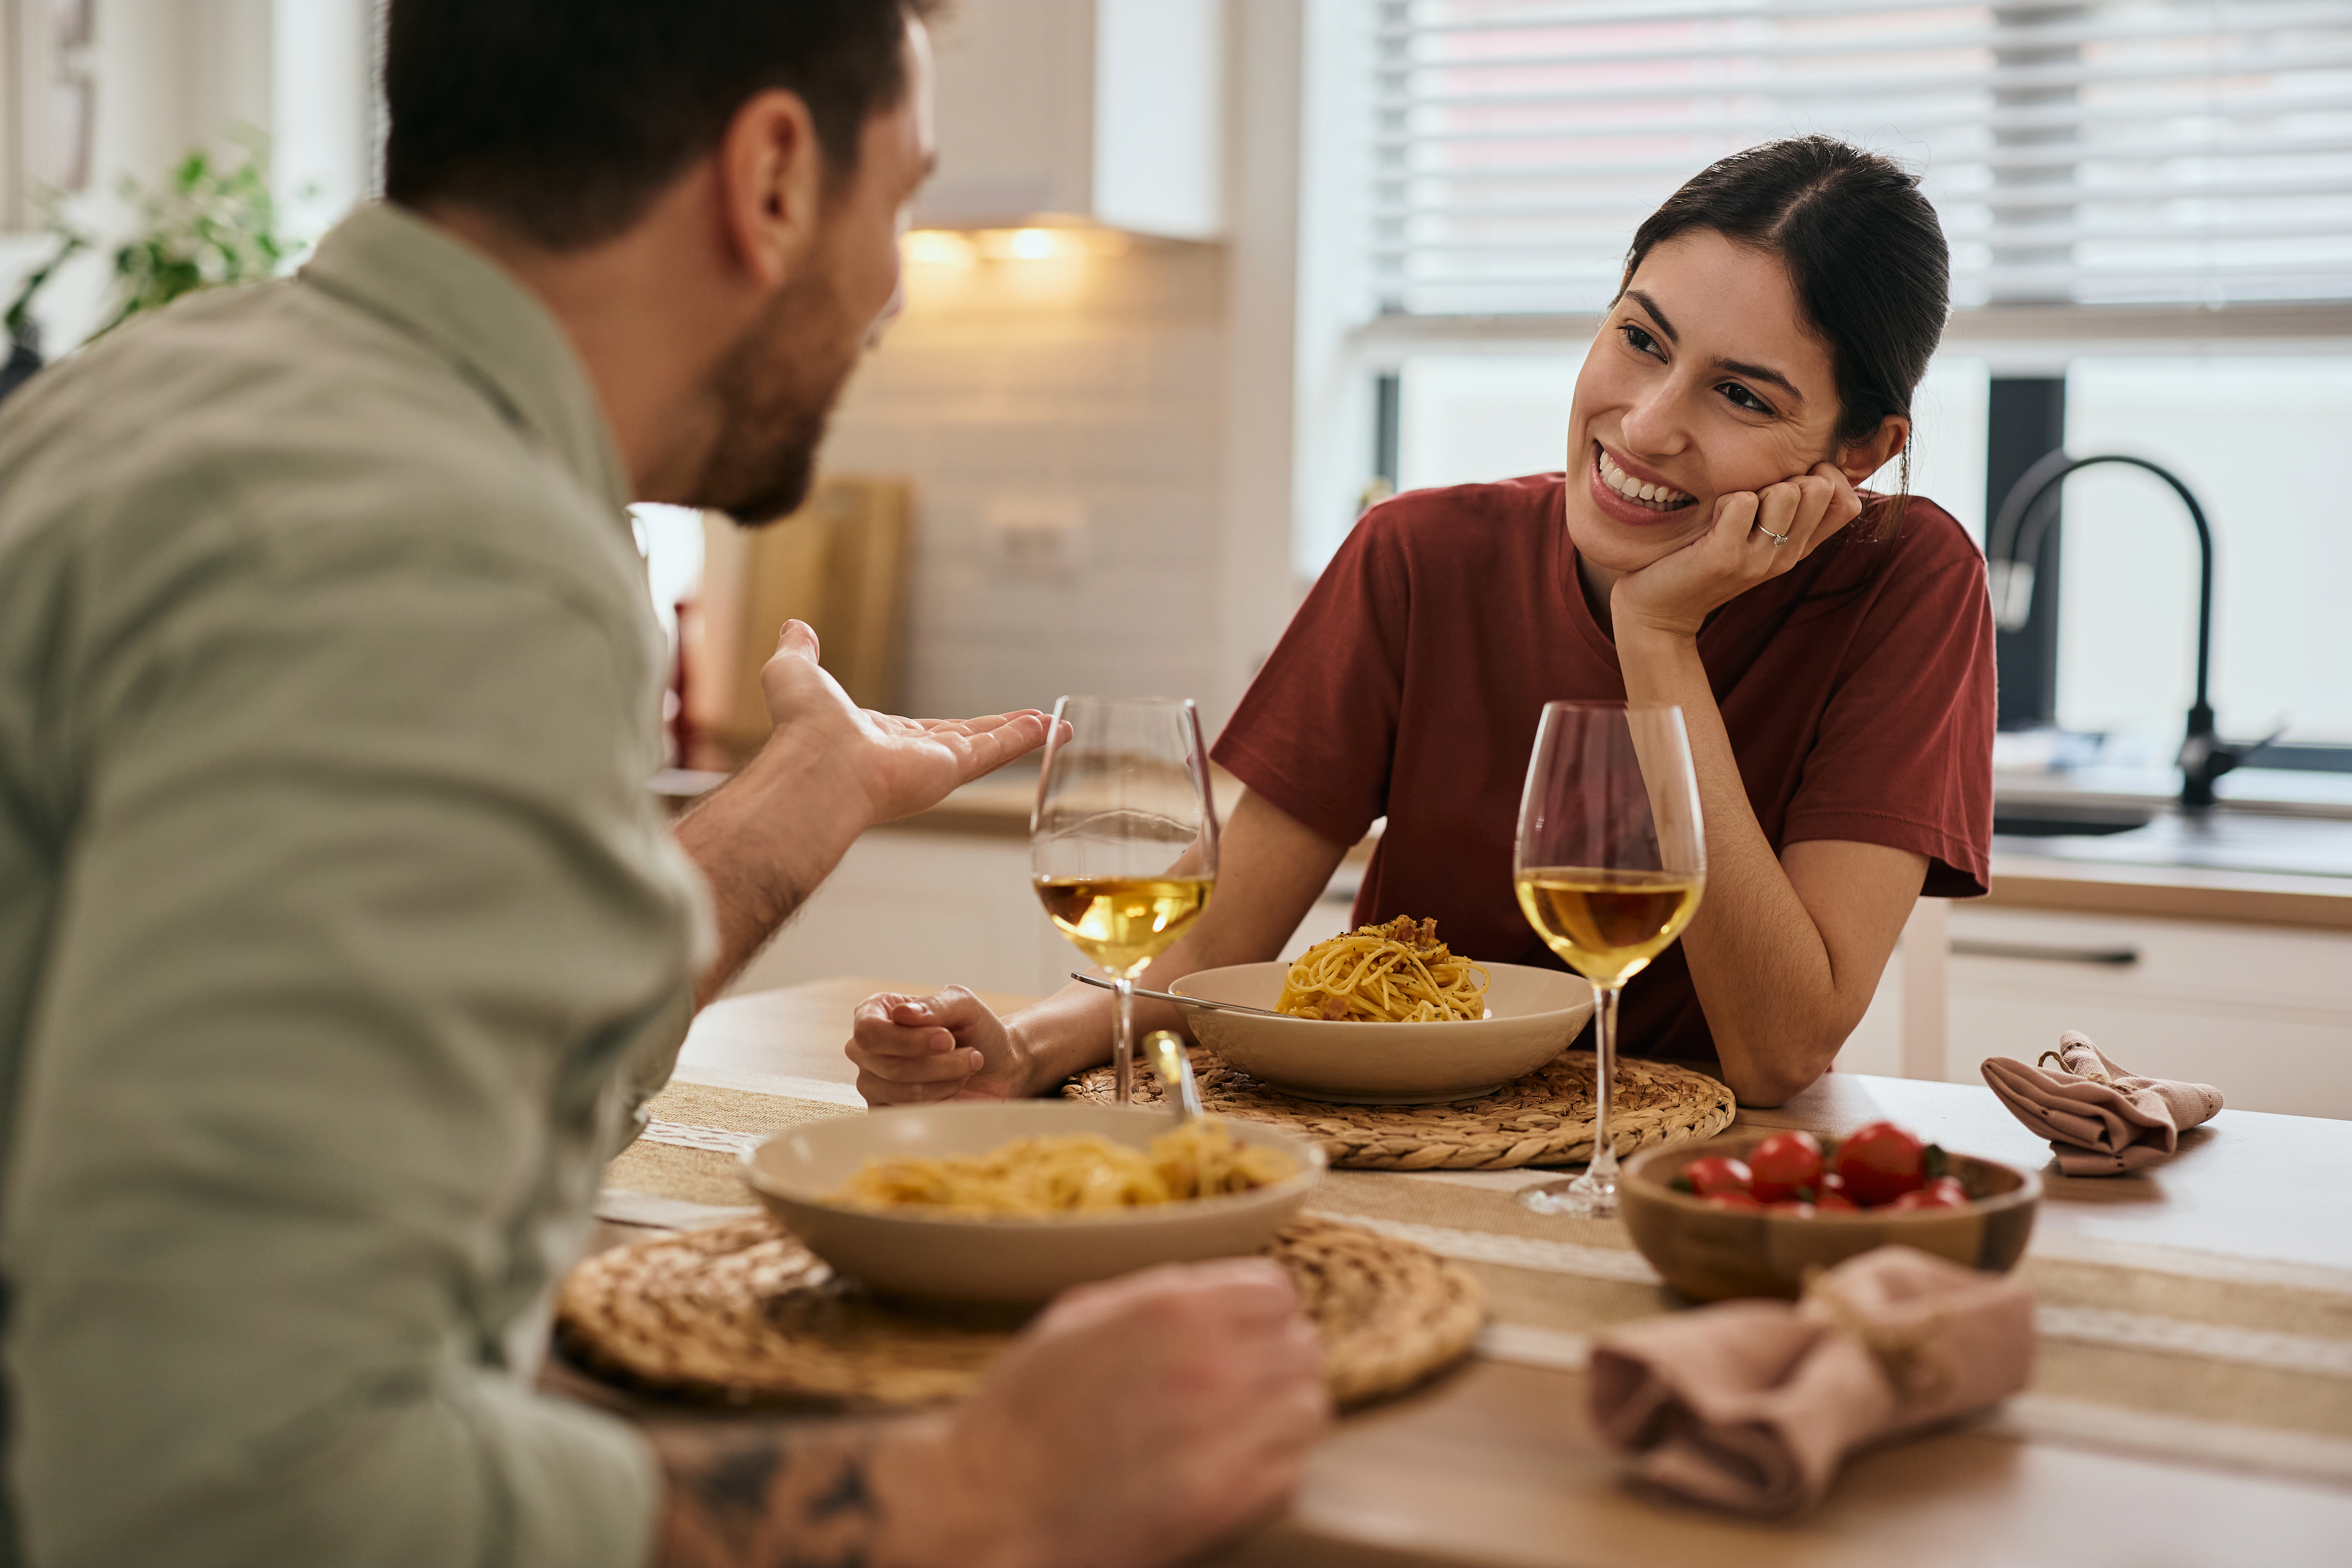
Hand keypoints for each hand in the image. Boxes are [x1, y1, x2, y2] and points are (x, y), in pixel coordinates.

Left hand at [757, 620, 1049, 826]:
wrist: (815, 762)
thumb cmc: (801, 726)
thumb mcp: (794, 673)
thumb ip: (800, 651)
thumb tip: (794, 626)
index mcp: (879, 736)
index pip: (927, 730)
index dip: (954, 727)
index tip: (975, 723)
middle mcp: (911, 755)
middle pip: (968, 740)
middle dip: (1002, 733)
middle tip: (1033, 723)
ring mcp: (934, 764)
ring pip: (990, 746)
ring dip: (1024, 735)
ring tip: (1058, 726)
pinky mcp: (952, 768)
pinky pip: (998, 750)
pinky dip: (1027, 740)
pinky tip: (1053, 730)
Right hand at [846, 985, 1034, 1104]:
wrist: (997, 1068)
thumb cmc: (976, 1031)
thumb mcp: (964, 1005)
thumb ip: (935, 1005)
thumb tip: (901, 1014)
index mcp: (874, 1013)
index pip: (869, 1031)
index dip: (909, 1040)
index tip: (948, 1039)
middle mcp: (865, 1050)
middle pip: (889, 1066)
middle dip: (939, 1064)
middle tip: (971, 1055)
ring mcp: (872, 1084)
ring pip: (901, 1093)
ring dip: (945, 1082)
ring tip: (965, 1070)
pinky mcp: (887, 1112)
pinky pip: (908, 1115)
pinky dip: (940, 1102)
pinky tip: (953, 1089)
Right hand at [910, 1259, 1329, 1567]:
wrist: (991, 1506)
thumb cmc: (1023, 1412)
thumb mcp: (1078, 1317)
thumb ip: (1156, 1297)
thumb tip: (1213, 1293)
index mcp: (1173, 1309)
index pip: (1275, 1291)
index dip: (1260, 1310)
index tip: (1246, 1330)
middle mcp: (1211, 1365)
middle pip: (1301, 1347)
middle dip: (1276, 1358)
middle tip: (1246, 1379)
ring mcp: (1224, 1438)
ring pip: (1308, 1408)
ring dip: (1282, 1412)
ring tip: (1247, 1424)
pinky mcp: (1226, 1503)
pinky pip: (1292, 1471)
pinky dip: (1274, 1466)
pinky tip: (1234, 1465)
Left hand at [1609, 462, 1862, 640]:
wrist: (1658, 613)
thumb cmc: (1703, 562)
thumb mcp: (1756, 539)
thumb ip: (1788, 512)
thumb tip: (1819, 469)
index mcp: (1798, 548)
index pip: (1847, 502)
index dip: (1826, 478)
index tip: (1789, 482)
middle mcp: (1786, 556)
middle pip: (1819, 489)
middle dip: (1786, 478)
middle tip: (1752, 501)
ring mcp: (1758, 560)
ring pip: (1786, 492)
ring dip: (1755, 488)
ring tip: (1729, 514)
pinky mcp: (1725, 558)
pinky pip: (1742, 501)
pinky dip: (1723, 500)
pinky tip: (1710, 521)